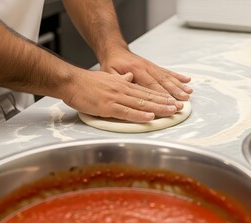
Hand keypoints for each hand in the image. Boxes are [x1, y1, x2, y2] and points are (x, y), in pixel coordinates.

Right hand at [62, 70, 182, 121]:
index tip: (173, 100)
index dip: (161, 96)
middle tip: (179, 107)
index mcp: (124, 84)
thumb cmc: (88, 83)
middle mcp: (123, 89)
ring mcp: (116, 98)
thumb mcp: (108, 78)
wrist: (71, 82)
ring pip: (141, 103)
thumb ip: (121, 80)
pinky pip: (126, 111)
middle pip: (148, 97)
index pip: (147, 90)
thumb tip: (131, 78)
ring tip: (171, 112)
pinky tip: (150, 117)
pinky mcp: (108, 106)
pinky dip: (139, 114)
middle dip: (165, 102)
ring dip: (158, 108)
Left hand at [99, 47, 192, 100]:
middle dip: (174, 93)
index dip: (161, 95)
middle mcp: (146, 67)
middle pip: (163, 82)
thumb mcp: (109, 73)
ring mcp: (151, 66)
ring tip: (188, 93)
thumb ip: (118, 80)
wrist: (114, 50)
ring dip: (179, 86)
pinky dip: (178, 77)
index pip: (150, 85)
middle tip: (183, 101)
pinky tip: (187, 80)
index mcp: (135, 70)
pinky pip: (168, 72)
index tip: (169, 103)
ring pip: (167, 77)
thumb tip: (128, 84)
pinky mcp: (154, 67)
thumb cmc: (111, 64)